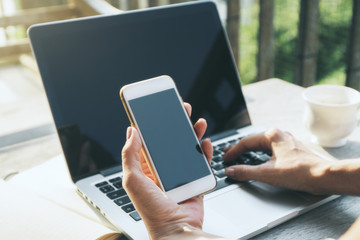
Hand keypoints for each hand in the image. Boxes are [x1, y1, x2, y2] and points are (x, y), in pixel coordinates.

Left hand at [121, 103, 215, 239]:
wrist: (175, 230)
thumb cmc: (151, 211)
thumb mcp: (133, 180)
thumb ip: (130, 155)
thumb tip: (131, 131)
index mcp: (146, 169)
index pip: (150, 141)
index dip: (154, 125)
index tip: (158, 110)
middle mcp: (163, 170)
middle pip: (171, 141)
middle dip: (177, 124)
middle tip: (181, 109)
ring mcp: (181, 175)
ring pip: (188, 149)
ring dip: (193, 133)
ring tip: (197, 121)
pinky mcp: (196, 181)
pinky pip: (202, 163)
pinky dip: (205, 152)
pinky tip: (205, 142)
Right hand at [223, 128, 331, 194]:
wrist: (324, 176)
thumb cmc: (299, 172)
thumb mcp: (267, 173)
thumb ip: (245, 172)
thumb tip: (230, 171)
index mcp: (272, 135)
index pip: (245, 142)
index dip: (232, 151)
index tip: (225, 159)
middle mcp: (280, 135)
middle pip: (254, 140)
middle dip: (240, 148)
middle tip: (228, 153)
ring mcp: (287, 141)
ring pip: (263, 144)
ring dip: (251, 150)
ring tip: (241, 154)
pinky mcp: (293, 149)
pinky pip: (271, 148)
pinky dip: (261, 153)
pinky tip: (260, 158)